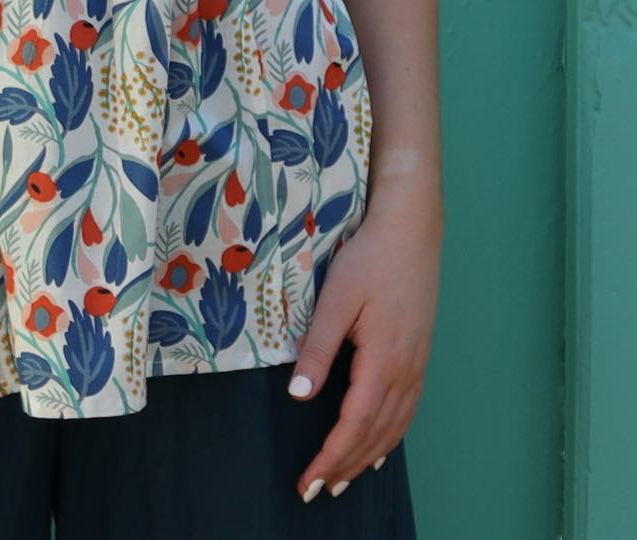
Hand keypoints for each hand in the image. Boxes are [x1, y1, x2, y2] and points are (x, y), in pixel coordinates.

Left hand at [289, 178, 441, 503]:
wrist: (412, 226)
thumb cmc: (370, 256)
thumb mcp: (336, 298)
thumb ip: (319, 349)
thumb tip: (299, 396)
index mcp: (383, 361)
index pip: (353, 426)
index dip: (329, 458)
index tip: (307, 483)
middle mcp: (406, 370)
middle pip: (376, 435)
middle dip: (345, 467)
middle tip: (317, 492)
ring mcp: (418, 363)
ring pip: (395, 426)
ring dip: (368, 456)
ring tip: (344, 479)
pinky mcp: (420, 353)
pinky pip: (408, 409)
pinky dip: (391, 435)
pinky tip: (382, 444)